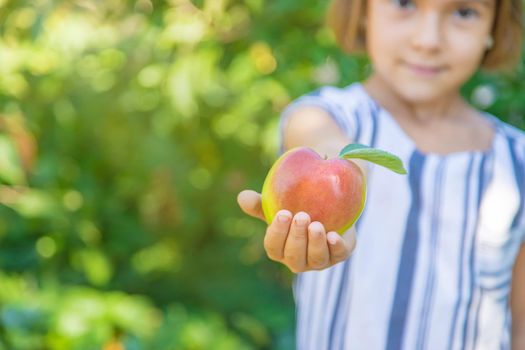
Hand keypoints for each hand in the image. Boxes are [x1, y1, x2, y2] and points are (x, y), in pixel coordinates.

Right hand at [237, 190, 356, 272]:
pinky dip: (336, 247)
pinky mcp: (339, 255)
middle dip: (297, 237)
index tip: (283, 213)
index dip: (277, 233)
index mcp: (280, 250)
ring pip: (315, 259)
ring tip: (316, 224)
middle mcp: (298, 260)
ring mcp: (319, 260)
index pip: (273, 248)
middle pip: (294, 256)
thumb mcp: (280, 205)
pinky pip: (338, 255)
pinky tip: (334, 235)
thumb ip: (261, 204)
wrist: (329, 209)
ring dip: (315, 242)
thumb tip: (242, 197)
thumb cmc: (297, 210)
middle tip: (302, 216)